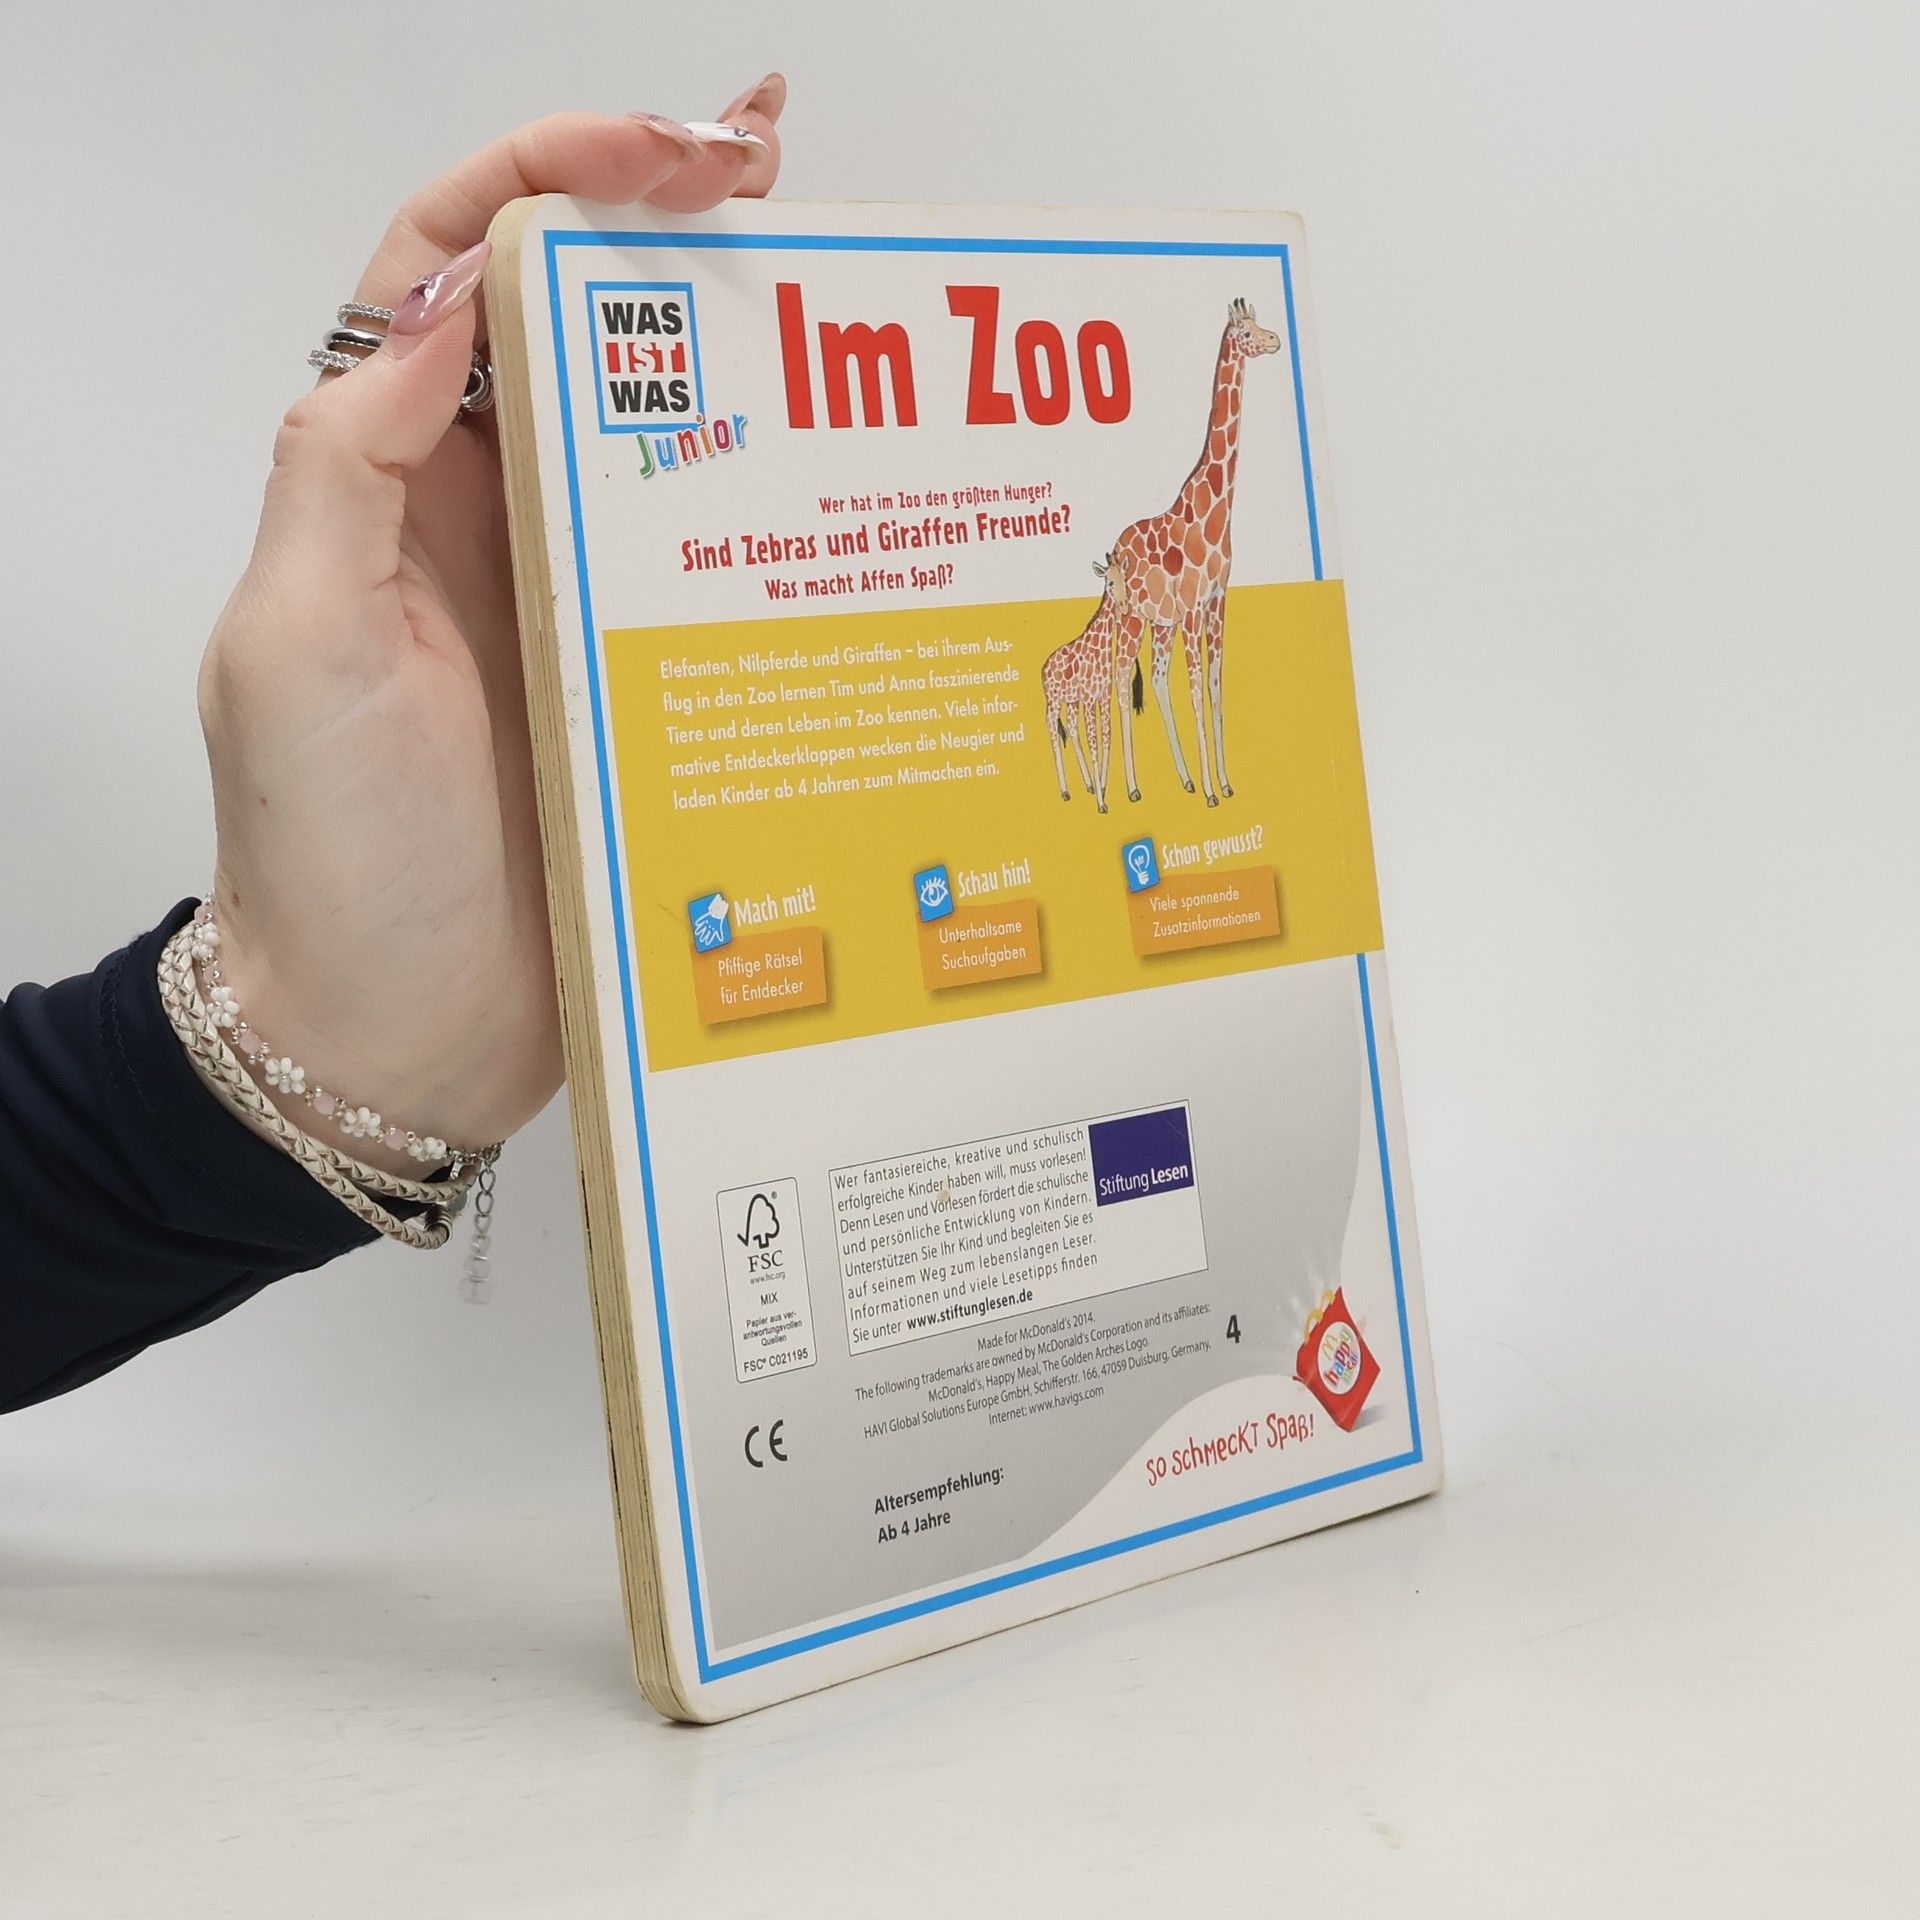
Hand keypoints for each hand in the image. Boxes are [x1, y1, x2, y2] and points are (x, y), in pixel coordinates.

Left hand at [196, 80, 784, 1169]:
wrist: (394, 1036)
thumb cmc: (331, 860)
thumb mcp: (299, 646)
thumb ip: (349, 466)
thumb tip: (444, 298)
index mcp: (394, 486)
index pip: (457, 268)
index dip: (554, 172)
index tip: (671, 148)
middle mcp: (494, 524)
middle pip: (585, 332)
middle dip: (677, 231)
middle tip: (783, 176)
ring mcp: (585, 607)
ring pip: (674, 443)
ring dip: (750, 362)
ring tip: (843, 304)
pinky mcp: (654, 689)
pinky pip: (729, 580)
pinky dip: (790, 526)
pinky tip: (860, 498)